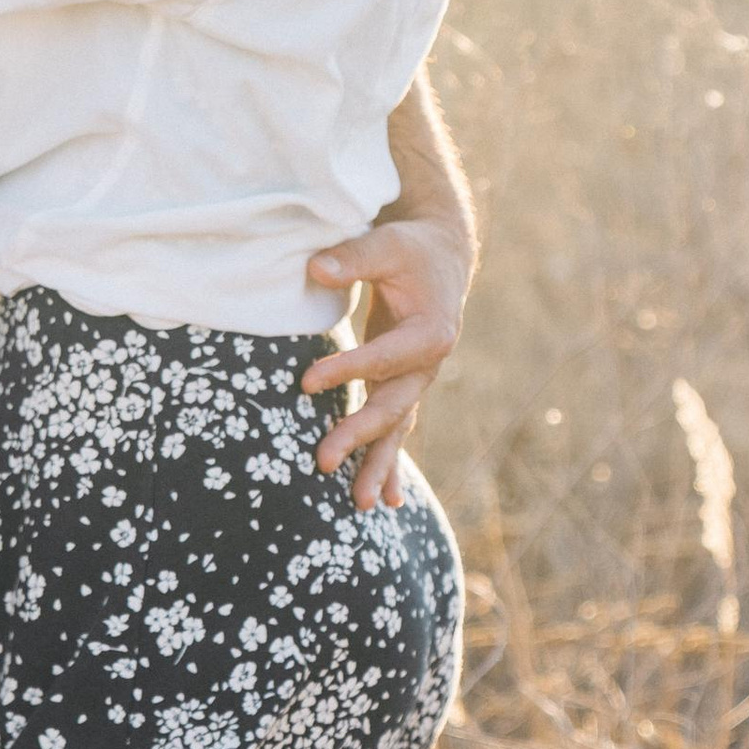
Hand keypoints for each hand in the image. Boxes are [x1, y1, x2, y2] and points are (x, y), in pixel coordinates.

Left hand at [301, 214, 472, 509]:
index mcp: (431, 332)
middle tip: (323, 460)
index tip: (307, 382)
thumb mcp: (387, 244)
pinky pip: (395, 429)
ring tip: (359, 504)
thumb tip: (315, 268)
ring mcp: (416, 380)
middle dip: (359, 435)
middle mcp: (429, 365)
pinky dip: (387, 462)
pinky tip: (384, 500)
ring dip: (378, 465)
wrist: (441, 258)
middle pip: (393, 407)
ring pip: (396, 428)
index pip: (384, 358)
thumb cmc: (411, 249)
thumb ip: (353, 258)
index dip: (347, 370)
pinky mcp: (402, 386)